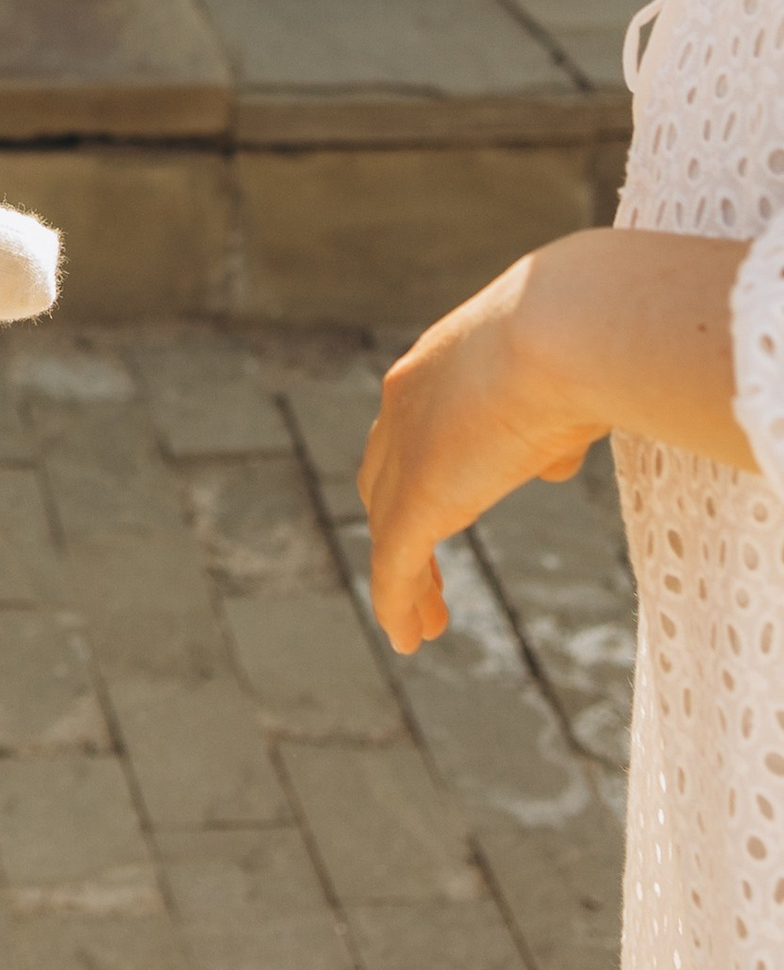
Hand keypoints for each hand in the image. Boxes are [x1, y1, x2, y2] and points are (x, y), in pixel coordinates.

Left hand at [359, 229, 754, 652]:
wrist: (564, 331)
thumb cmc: (585, 344)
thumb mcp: (566, 382)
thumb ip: (550, 423)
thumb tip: (547, 460)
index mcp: (440, 361)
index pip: (413, 424)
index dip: (420, 467)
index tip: (444, 499)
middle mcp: (406, 399)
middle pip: (384, 476)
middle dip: (400, 523)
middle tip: (423, 572)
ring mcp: (406, 449)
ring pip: (387, 525)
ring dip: (405, 576)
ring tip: (423, 623)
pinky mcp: (417, 497)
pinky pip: (395, 564)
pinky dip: (396, 602)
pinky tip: (408, 638)